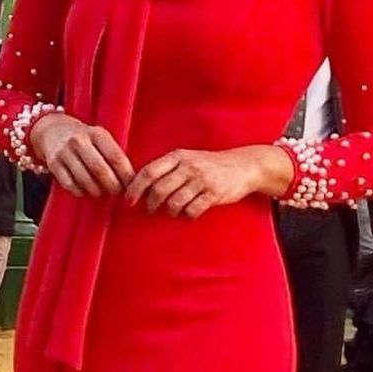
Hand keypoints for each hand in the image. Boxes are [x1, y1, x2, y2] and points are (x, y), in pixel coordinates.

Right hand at [30, 113, 133, 196]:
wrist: (53, 130)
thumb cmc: (85, 139)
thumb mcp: (100, 138)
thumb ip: (114, 154)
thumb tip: (132, 180)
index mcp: (97, 133)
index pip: (116, 157)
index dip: (126, 175)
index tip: (132, 186)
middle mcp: (79, 141)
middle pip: (100, 170)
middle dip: (112, 186)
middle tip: (118, 193)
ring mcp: (65, 152)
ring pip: (85, 180)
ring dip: (97, 191)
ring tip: (103, 193)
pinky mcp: (53, 164)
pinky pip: (70, 185)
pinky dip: (81, 192)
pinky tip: (86, 191)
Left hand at [126, 146, 283, 218]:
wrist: (243, 165)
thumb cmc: (210, 164)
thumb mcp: (188, 158)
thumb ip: (167, 168)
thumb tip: (139, 185)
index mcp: (178, 156)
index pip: (149, 172)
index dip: (135, 188)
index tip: (128, 200)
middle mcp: (188, 166)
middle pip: (159, 190)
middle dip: (151, 204)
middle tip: (150, 209)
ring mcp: (202, 180)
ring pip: (174, 203)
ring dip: (169, 211)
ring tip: (172, 210)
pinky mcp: (214, 194)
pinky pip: (192, 211)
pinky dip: (187, 215)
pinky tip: (189, 212)